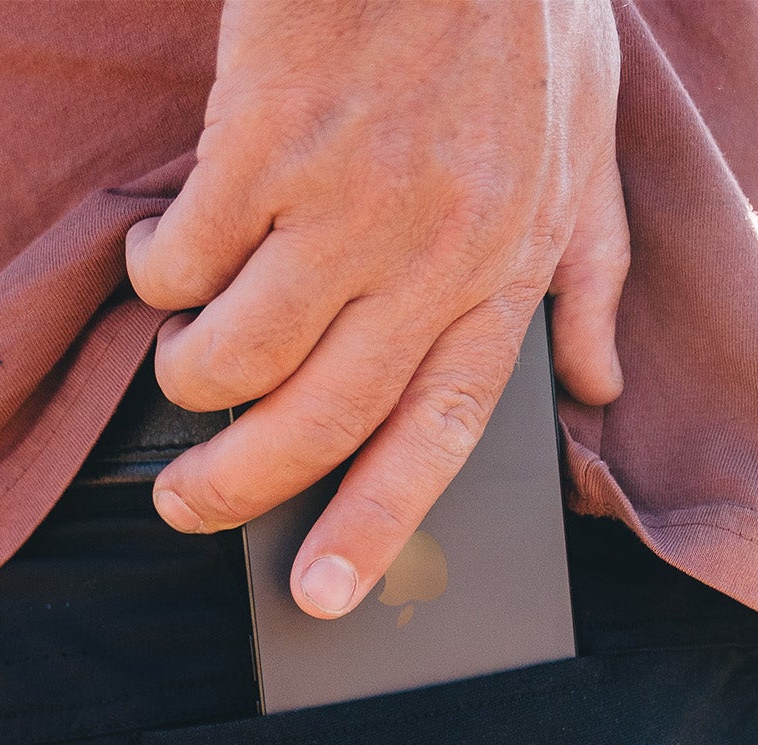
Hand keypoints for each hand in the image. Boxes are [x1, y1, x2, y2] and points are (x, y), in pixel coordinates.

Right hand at [126, 0, 626, 618]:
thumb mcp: (591, 136)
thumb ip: (590, 268)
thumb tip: (595, 384)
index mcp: (507, 266)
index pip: (441, 433)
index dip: (376, 523)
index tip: (323, 594)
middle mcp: (431, 253)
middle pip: (320, 422)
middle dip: (237, 487)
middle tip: (185, 508)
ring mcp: (345, 201)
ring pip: (235, 356)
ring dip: (189, 375)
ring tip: (180, 361)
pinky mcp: (265, 142)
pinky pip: (186, 259)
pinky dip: (161, 271)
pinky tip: (167, 252)